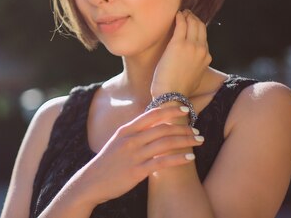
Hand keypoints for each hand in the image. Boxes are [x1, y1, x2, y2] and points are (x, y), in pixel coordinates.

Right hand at [79, 106, 202, 204]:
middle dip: (183, 128)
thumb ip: (134, 133)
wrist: (91, 181)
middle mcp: (130, 140)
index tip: (186, 110)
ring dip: (185, 141)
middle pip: (163, 128)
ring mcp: (133, 155)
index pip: (152, 114)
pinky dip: (178, 158)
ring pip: (165, 143)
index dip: (170, 110)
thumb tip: (153, 126)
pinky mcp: (136, 171)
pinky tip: (190, 157)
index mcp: (126, 130)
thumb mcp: (118, 142)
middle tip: (197, 131)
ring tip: (198, 141)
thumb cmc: (107, 162)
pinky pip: (162, 162)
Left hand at [151, 10, 211, 97]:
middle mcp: (201, 50)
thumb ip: (196, 67)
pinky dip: (179, 18)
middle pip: (200, 27)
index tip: (193, 22)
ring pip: (192, 24)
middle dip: (194, 18)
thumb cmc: (179, 90)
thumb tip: (192, 66)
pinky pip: (181, 25)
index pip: (204, 37)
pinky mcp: (177, 44)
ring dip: (187, 16)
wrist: (172, 95)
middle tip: (187, 13)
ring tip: (181, 12)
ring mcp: (190, 46)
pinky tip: (176, 14)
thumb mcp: (195, 78)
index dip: (198, 28)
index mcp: (206, 58)